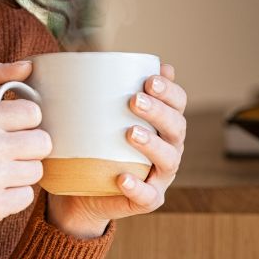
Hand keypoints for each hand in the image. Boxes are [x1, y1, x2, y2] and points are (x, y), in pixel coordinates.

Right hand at [0, 60, 50, 258]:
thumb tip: (28, 65)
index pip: (33, 113)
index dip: (24, 124)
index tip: (8, 132)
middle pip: (42, 142)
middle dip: (27, 151)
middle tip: (4, 156)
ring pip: (37, 171)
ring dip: (21, 175)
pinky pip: (28, 197)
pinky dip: (13, 198)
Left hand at [46, 63, 187, 237]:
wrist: (81, 191)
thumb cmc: (93, 145)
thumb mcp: (96, 116)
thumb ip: (103, 90)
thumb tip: (96, 59)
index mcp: (162, 124)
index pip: (178, 103)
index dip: (170, 91)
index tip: (149, 79)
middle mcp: (169, 148)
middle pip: (176, 128)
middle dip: (159, 112)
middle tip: (134, 100)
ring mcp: (160, 176)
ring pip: (168, 160)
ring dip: (152, 145)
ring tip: (130, 133)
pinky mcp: (147, 200)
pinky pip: (148, 196)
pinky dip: (138, 187)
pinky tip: (123, 178)